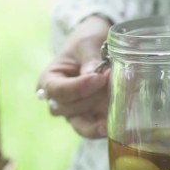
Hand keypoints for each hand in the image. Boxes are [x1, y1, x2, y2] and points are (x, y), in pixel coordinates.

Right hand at [37, 15, 110, 138]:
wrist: (98, 43)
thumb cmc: (86, 41)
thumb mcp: (87, 42)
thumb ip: (90, 58)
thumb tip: (94, 75)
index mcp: (48, 80)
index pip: (58, 91)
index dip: (78, 88)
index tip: (99, 78)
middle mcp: (58, 100)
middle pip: (69, 109)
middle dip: (92, 98)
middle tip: (112, 82)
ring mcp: (75, 112)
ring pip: (82, 123)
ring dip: (100, 112)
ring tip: (118, 98)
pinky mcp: (92, 117)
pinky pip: (96, 128)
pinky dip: (107, 125)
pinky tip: (120, 121)